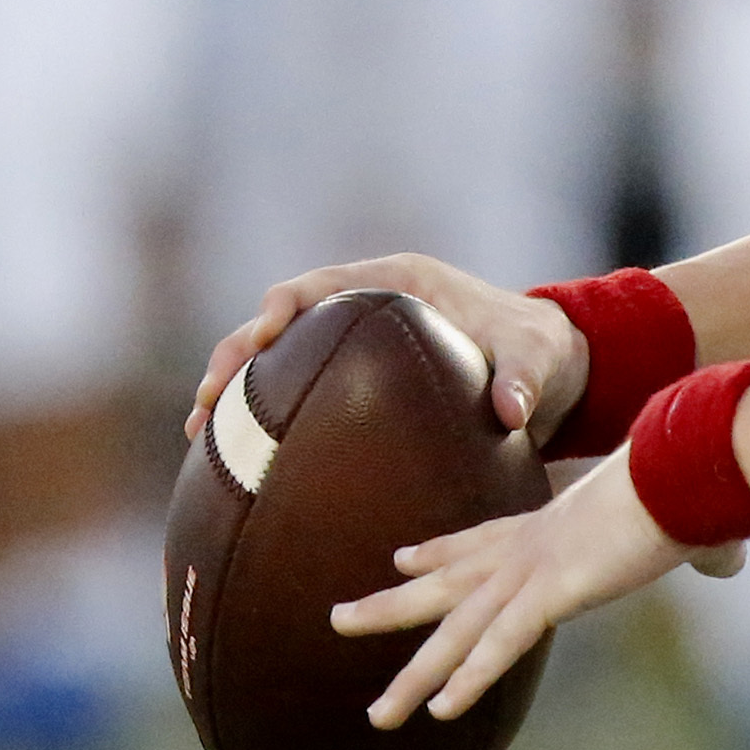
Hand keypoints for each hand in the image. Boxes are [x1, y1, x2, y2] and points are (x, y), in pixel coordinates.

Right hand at [184, 252, 592, 451]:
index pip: (320, 285)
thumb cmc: (543, 350)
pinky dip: (265, 422)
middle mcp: (366, 306)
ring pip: (279, 360)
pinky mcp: (355, 380)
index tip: (257, 339)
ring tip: (196, 437)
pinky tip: (238, 467)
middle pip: (280, 322)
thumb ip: (525, 379)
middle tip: (202, 405)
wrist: (552, 367)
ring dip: (236, 393)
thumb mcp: (540, 359)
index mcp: (399, 282)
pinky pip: (299, 394)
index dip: (279, 307)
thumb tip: (511, 410)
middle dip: (235, 356)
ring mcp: (356, 343)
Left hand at [332, 450, 746, 726]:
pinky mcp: (555, 590)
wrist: (688, 462)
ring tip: (376, 716)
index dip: (437, 551)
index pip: (480, 538)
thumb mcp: (683, 519)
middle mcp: (528, 546)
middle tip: (335, 619)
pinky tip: (439, 711)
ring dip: (416, 678)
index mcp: (550, 523)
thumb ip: (697, 545)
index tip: (400, 557)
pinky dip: (469, 678)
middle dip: (389, 608)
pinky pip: (501, 644)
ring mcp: (536, 570)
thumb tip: (732, 557)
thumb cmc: (691, 481)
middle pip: (444, 584)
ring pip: (459, 633)